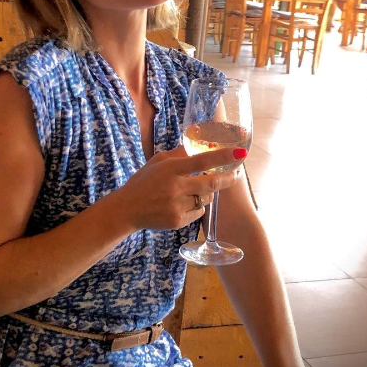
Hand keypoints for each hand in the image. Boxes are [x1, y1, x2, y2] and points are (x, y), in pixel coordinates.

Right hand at [116, 145, 245, 231]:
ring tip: (195, 190)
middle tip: (236, 174)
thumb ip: (178, 154)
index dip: (222, 157)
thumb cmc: (143, 182)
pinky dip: (197, 206)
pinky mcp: (178, 221)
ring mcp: (177, 206)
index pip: (201, 161)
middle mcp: (175, 187)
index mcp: (170, 169)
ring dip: (207, 193)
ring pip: (206, 199)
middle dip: (227, 179)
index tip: (240, 153)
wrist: (127, 209)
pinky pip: (198, 212)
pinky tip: (184, 203)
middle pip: (211, 184)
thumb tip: (198, 146)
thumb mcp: (157, 161)